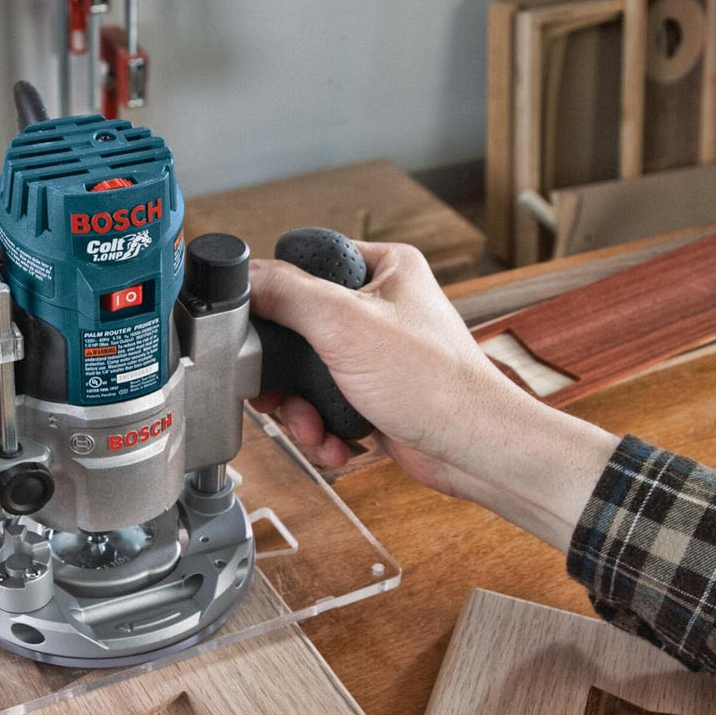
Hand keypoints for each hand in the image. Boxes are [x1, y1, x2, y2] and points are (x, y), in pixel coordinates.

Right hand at [249, 242, 617, 550]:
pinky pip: (327, 406)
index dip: (275, 300)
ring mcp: (377, 355)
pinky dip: (324, 429)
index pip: (305, 266)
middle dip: (285, 376)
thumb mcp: (346, 324)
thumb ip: (288, 294)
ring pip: (307, 376)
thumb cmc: (434, 383)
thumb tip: (244, 277)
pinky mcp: (375, 395)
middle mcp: (382, 307)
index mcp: (384, 268)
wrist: (472, 448)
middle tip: (277, 394)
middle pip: (297, 331)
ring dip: (302, 411)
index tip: (257, 331)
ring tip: (314, 429)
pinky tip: (335, 445)